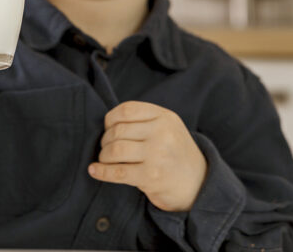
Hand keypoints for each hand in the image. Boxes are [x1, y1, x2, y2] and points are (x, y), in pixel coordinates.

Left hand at [88, 101, 206, 211]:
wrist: (199, 183)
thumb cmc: (175, 153)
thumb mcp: (168, 127)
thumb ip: (143, 120)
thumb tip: (106, 124)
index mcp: (164, 117)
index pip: (127, 110)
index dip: (110, 119)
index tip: (108, 128)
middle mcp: (162, 133)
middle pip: (118, 131)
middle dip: (105, 140)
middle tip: (106, 148)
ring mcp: (157, 155)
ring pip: (115, 150)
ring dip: (104, 156)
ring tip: (105, 159)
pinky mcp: (150, 177)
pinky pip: (117, 172)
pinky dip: (101, 171)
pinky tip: (94, 170)